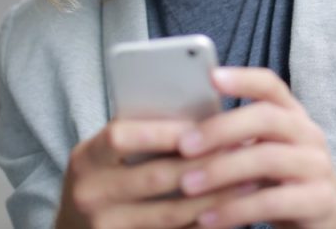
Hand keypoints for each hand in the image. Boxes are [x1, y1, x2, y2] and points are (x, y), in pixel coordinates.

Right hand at [56, 118, 256, 228]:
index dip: (164, 132)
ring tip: (249, 182)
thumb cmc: (103, 179)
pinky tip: (232, 214)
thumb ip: (141, 135)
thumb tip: (200, 118)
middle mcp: (89, 195)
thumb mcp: (107, 155)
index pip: (121, 137)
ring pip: (171, 214)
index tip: (206, 125)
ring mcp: (106, 228)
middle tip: (243, 150)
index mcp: (86, 159)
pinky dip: (206, 226)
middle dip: (205, 164)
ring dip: (215, 198)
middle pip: (155, 177)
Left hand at [175, 67, 335, 228]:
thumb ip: (235, 138)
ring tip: (187, 185)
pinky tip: (208, 217)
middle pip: (267, 118)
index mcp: (292, 116)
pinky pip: (272, 202)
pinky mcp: (319, 201)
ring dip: (221, 171)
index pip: (271, 86)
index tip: (211, 76)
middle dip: (221, 129)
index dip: (244, 78)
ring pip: (267, 158)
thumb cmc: (284, 181)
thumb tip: (178, 131)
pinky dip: (235, 209)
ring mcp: (317, 166)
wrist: (330, 218)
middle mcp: (308, 134)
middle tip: (184, 145)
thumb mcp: (264, 152)